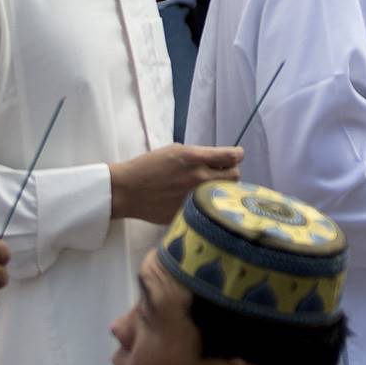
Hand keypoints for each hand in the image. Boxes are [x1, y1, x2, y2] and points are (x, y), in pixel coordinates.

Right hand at [109, 144, 242, 224]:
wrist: (128, 191)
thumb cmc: (148, 166)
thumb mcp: (175, 151)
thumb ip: (199, 156)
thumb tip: (217, 161)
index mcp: (194, 158)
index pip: (232, 156)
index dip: (237, 154)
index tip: (235, 156)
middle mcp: (198, 178)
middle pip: (235, 176)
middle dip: (230, 172)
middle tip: (221, 173)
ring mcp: (195, 198)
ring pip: (226, 194)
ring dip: (222, 189)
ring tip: (211, 187)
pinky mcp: (190, 213)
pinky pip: (209, 207)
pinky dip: (208, 204)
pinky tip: (198, 201)